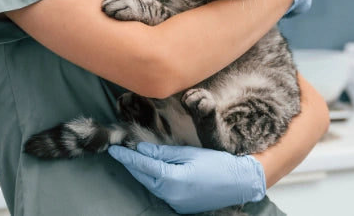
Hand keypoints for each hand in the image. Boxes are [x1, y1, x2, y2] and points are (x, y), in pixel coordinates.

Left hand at [108, 143, 265, 213]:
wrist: (239, 183)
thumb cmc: (217, 164)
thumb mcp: (190, 153)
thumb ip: (164, 153)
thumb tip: (143, 149)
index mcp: (174, 181)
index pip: (144, 166)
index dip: (128, 157)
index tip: (114, 149)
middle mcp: (172, 196)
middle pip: (144, 178)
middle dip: (131, 164)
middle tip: (120, 151)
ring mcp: (176, 204)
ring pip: (151, 185)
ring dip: (142, 172)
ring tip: (132, 158)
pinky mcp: (180, 206)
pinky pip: (161, 191)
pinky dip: (154, 180)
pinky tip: (151, 170)